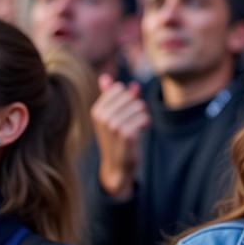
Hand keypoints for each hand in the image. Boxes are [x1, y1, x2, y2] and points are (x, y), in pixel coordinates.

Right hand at [91, 74, 150, 199]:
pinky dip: (146, 122)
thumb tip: (116, 79)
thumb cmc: (117, 138)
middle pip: (130, 96)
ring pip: (139, 106)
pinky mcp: (125, 134)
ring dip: (143, 115)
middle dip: (137, 106)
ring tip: (138, 126)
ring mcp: (113, 125)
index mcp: (97, 110)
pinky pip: (144, 117)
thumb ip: (116, 97)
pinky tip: (142, 129)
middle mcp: (102, 117)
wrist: (118, 165)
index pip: (119, 88)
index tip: (126, 110)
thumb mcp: (113, 116)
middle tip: (134, 119)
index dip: (128, 97)